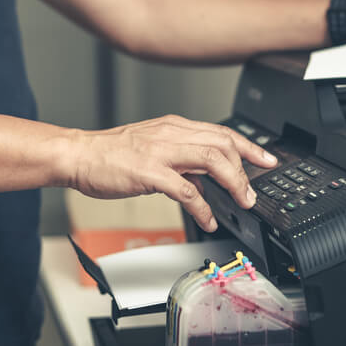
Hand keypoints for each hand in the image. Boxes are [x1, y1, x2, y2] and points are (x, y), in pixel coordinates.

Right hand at [67, 115, 277, 231]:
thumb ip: (180, 160)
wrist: (78, 155)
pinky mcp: (150, 172)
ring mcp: (161, 152)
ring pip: (213, 160)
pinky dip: (204, 207)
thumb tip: (204, 178)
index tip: (266, 159)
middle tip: (254, 190)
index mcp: (173, 126)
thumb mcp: (152, 149)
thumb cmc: (110, 154)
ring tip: (241, 202)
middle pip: (224, 143)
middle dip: (247, 167)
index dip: (249, 146)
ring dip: (233, 184)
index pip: (221, 131)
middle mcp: (171, 133)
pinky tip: (208, 219)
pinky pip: (188, 190)